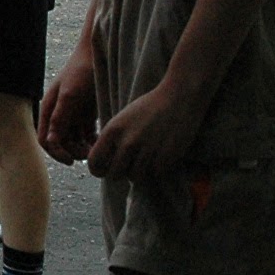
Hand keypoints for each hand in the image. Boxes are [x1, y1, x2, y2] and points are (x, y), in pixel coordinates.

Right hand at [38, 45, 98, 162]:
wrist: (100, 53)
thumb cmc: (81, 70)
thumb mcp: (70, 95)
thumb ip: (60, 118)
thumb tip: (51, 142)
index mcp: (49, 109)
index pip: (45, 140)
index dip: (56, 153)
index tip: (71, 161)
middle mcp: (59, 114)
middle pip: (61, 143)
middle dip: (73, 152)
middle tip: (90, 155)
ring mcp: (73, 115)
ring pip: (74, 141)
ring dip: (83, 148)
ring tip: (98, 150)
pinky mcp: (87, 115)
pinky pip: (87, 135)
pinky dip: (92, 142)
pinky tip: (102, 143)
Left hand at [84, 82, 203, 183]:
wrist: (179, 96)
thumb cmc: (148, 108)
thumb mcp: (122, 119)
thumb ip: (111, 141)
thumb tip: (104, 166)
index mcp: (112, 130)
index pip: (94, 163)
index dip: (99, 170)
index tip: (106, 168)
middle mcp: (128, 142)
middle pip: (114, 175)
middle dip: (120, 173)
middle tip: (128, 166)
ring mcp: (147, 150)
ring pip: (135, 177)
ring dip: (138, 172)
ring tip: (144, 160)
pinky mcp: (166, 156)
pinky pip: (154, 175)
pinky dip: (155, 170)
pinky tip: (159, 157)